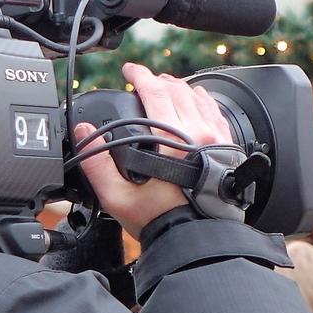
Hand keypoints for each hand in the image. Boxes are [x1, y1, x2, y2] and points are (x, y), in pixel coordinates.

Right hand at [74, 64, 236, 237]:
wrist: (198, 241)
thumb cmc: (162, 221)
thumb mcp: (117, 197)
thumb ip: (96, 163)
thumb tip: (84, 133)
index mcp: (172, 140)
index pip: (155, 92)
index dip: (140, 76)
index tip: (129, 71)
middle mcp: (199, 133)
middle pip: (178, 91)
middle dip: (158, 80)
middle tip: (144, 80)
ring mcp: (218, 139)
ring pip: (199, 98)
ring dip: (181, 88)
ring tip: (167, 86)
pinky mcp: (228, 149)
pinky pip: (217, 113)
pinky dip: (204, 101)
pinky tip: (198, 100)